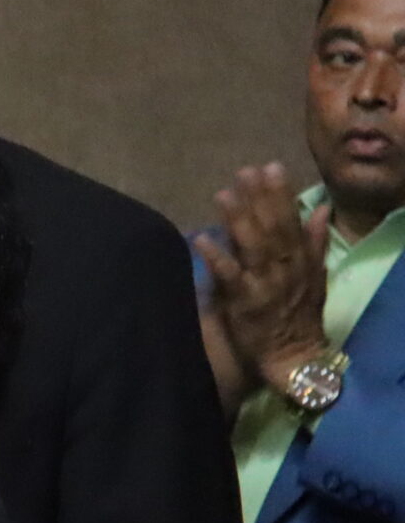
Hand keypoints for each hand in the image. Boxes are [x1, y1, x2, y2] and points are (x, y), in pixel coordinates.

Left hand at [193, 163, 331, 395]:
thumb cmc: (299, 314)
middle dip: (259, 198)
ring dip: (238, 220)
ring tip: (223, 194)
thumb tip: (321, 207)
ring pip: (253, 247)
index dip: (280, 193)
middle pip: (271, 227)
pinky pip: (230, 277)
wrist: (294, 356)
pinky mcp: (245, 303)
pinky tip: (201, 238)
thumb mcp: (316, 275)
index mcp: (300, 259)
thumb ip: (315, 241)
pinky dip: (217, 257)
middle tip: (244, 171)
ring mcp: (265, 284)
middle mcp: (284, 267)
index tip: (269, 167)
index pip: (290, 220)